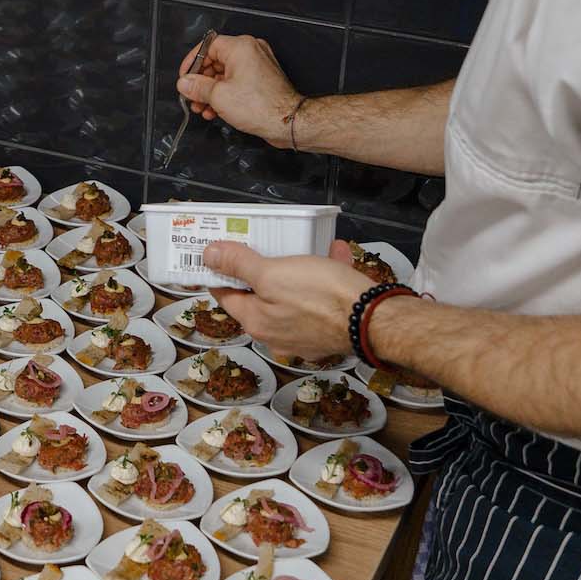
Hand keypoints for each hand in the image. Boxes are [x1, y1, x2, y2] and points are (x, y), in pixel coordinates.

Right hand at [175, 33, 299, 142]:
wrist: (287, 122)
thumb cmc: (262, 106)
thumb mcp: (218, 96)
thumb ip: (196, 87)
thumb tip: (185, 83)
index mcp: (240, 47)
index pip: (207, 46)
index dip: (192, 62)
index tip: (185, 77)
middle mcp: (251, 51)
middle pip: (215, 60)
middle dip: (201, 81)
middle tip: (192, 95)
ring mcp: (258, 65)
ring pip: (225, 73)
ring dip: (211, 91)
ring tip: (202, 107)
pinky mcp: (261, 79)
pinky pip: (236, 81)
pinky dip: (224, 93)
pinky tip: (215, 109)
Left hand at [201, 241, 371, 360]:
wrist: (373, 320)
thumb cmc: (320, 296)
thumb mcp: (272, 273)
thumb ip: (239, 264)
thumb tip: (208, 256)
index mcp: (256, 322)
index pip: (226, 295)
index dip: (221, 271)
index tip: (220, 252)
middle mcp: (276, 335)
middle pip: (260, 297)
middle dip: (262, 269)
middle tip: (264, 243)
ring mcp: (304, 336)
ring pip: (293, 296)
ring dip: (298, 268)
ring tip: (305, 243)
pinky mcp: (330, 331)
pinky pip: (320, 300)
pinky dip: (324, 277)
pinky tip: (335, 254)